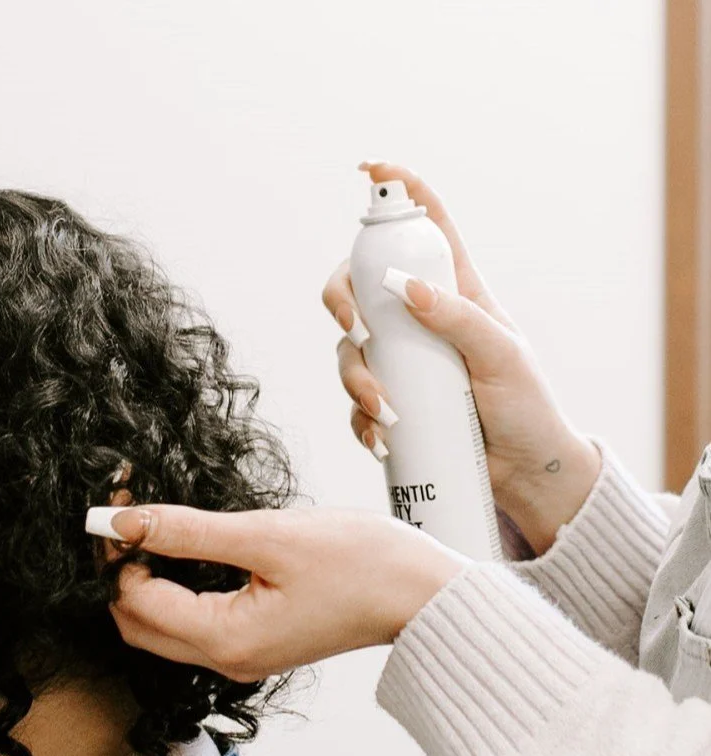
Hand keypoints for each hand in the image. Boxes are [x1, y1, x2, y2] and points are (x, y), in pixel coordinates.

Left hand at [100, 503, 465, 682]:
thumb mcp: (268, 535)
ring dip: (144, 580)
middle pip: (138, 624)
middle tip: (126, 512)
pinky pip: (192, 624)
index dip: (115, 552)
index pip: (136, 601)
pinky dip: (174, 590)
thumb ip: (188, 530)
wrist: (419, 594)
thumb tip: (121, 521)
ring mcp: (241, 657)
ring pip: (161, 627)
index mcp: (226, 640)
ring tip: (150, 526)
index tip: (114, 501)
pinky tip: (181, 550)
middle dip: (120, 571)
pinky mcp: (255, 644)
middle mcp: (227, 661)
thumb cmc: (360, 563)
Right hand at [322, 159, 601, 554]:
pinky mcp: (392, 405)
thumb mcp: (502, 355)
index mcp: (455, 292)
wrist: (524, 473)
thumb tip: (405, 286)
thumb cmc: (526, 406)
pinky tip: (382, 440)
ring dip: (356, 380)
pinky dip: (361, 420)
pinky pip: (356, 404)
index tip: (371, 170)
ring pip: (350, 350)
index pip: (426, 228)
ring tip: (386, 412)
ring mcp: (402, 363)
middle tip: (359, 332)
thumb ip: (459, 318)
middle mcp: (420, 321)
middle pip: (359, 286)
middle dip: (344, 301)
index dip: (398, 191)